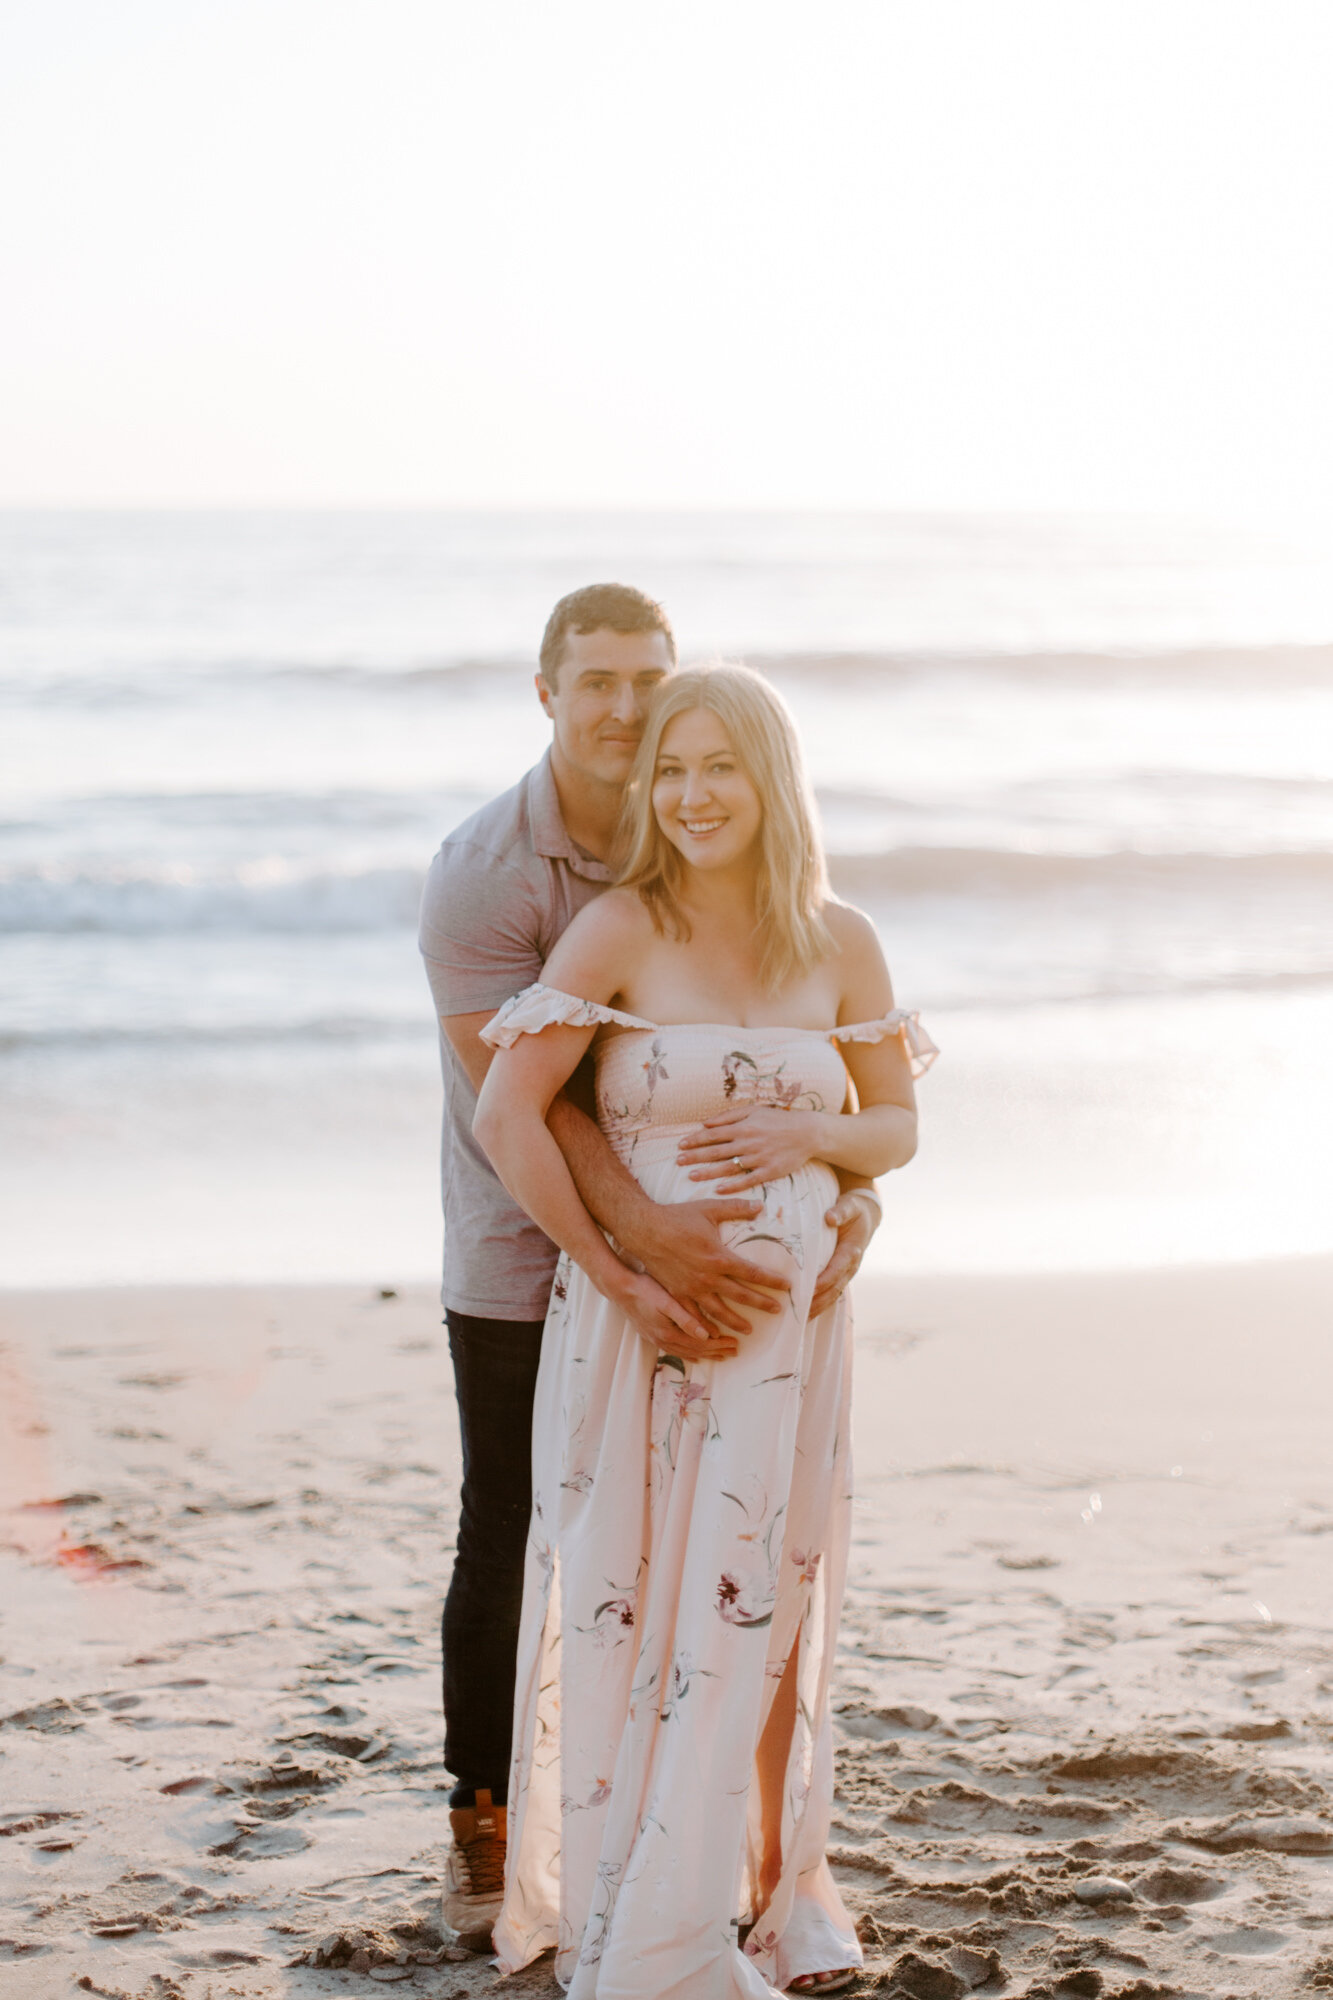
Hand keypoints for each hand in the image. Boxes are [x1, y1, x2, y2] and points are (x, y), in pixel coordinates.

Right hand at [610, 1269, 739, 1362]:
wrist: (621, 1290)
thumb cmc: (646, 1290)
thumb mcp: (667, 1302)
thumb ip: (686, 1319)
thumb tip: (705, 1336)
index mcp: (670, 1334)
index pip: (701, 1344)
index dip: (720, 1345)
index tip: (736, 1343)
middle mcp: (664, 1341)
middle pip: (696, 1351)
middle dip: (716, 1352)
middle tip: (734, 1351)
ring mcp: (657, 1340)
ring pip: (686, 1353)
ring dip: (704, 1355)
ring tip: (720, 1356)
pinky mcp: (653, 1336)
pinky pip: (675, 1351)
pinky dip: (688, 1355)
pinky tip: (694, 1356)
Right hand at [622, 1195, 791, 1337]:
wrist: (645, 1230)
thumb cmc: (678, 1218)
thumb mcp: (709, 1208)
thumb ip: (737, 1208)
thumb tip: (760, 1206)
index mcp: (719, 1258)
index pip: (753, 1273)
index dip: (772, 1281)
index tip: (787, 1286)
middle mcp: (708, 1278)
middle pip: (741, 1295)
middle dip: (762, 1303)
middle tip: (778, 1311)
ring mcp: (692, 1288)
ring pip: (719, 1311)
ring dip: (736, 1321)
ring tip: (749, 1329)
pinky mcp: (677, 1294)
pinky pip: (694, 1315)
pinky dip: (706, 1326)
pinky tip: (713, 1333)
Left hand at [676, 1107, 819, 1193]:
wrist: (807, 1133)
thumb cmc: (777, 1120)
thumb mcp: (753, 1111)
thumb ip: (728, 1116)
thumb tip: (705, 1122)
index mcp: (743, 1126)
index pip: (713, 1134)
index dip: (695, 1139)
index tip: (680, 1145)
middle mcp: (748, 1142)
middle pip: (716, 1151)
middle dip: (695, 1156)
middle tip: (678, 1161)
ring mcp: (758, 1158)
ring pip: (728, 1166)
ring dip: (708, 1172)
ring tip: (691, 1176)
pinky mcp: (769, 1171)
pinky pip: (748, 1180)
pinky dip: (733, 1185)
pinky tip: (719, 1189)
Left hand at [809, 1188, 880, 1317]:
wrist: (867, 1215)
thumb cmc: (855, 1209)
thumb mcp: (850, 1205)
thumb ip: (841, 1211)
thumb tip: (829, 1217)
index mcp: (852, 1251)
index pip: (837, 1269)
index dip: (824, 1281)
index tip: (809, 1289)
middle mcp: (851, 1266)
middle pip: (834, 1288)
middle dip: (818, 1301)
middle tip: (799, 1312)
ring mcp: (847, 1273)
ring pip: (833, 1295)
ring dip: (818, 1308)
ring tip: (800, 1320)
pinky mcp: (841, 1275)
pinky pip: (831, 1293)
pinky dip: (820, 1304)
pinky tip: (805, 1314)